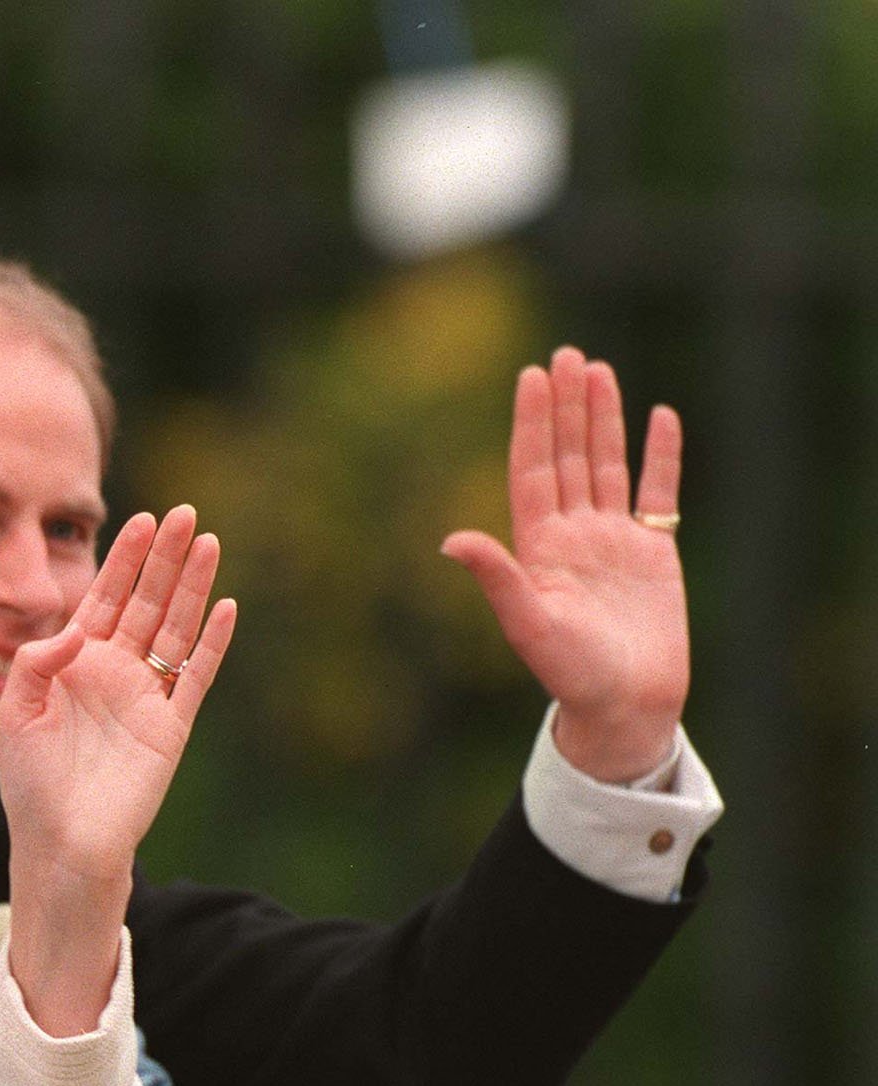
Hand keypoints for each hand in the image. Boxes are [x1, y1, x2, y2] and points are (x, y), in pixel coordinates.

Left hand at [0, 506, 236, 1034]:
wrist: (61, 842)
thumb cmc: (30, 783)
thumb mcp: (15, 712)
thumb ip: (36, 661)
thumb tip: (78, 627)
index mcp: (75, 663)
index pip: (105, 598)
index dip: (123, 559)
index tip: (140, 519)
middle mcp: (115, 672)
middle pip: (146, 602)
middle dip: (164, 558)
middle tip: (184, 513)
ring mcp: (146, 697)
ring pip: (175, 629)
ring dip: (192, 587)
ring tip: (208, 542)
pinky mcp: (170, 726)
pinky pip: (195, 676)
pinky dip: (211, 643)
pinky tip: (224, 606)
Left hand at [442, 346, 688, 782]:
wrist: (624, 705)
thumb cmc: (570, 673)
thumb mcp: (528, 623)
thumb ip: (496, 577)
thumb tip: (450, 540)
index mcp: (537, 547)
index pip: (533, 470)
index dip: (532, 424)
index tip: (529, 376)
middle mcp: (572, 536)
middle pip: (568, 457)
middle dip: (565, 407)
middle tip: (563, 354)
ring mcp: (613, 541)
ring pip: (607, 465)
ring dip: (603, 419)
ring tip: (597, 370)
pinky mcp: (654, 552)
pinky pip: (658, 493)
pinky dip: (661, 456)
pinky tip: (660, 416)